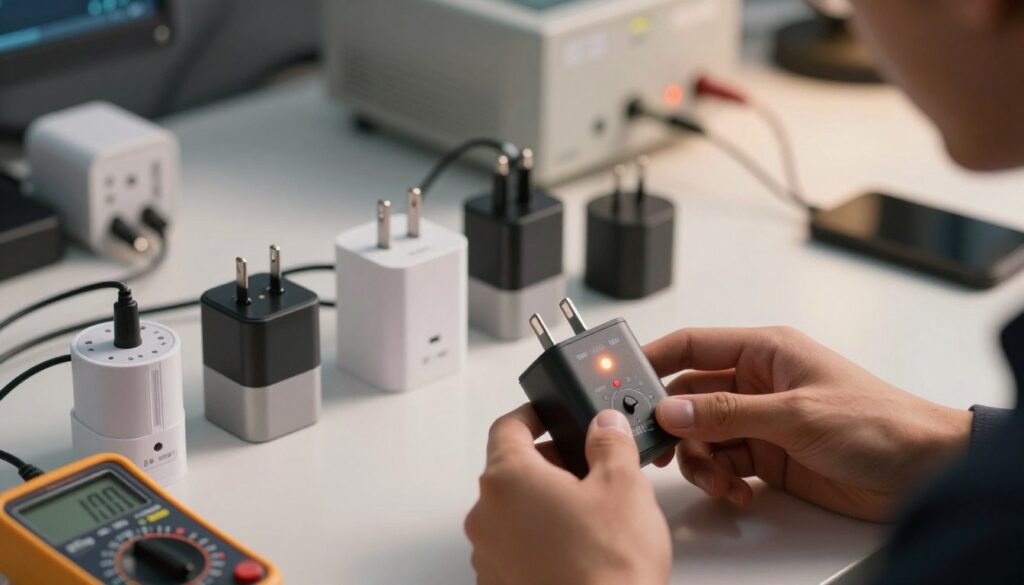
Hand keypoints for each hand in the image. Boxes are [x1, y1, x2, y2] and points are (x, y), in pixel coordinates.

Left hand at [465, 405, 670, 584]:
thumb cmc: (607, 567)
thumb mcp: (623, 486)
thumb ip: (610, 443)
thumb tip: (604, 426)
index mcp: (508, 479)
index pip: (507, 427)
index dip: (531, 415)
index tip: (547, 414)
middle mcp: (486, 515)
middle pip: (510, 471)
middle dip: (548, 464)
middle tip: (587, 468)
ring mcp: (488, 555)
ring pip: (512, 512)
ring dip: (542, 505)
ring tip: (587, 516)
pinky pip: (513, 548)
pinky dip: (537, 541)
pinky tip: (575, 550)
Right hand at [645, 327, 972, 521]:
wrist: (924, 471)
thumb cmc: (880, 421)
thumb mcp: (795, 412)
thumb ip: (727, 412)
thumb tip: (673, 409)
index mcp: (765, 351)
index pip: (693, 345)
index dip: (654, 358)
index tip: (620, 376)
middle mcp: (758, 384)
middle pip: (690, 397)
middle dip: (675, 424)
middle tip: (660, 445)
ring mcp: (761, 422)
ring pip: (703, 437)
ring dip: (702, 461)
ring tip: (718, 479)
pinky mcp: (769, 457)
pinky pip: (725, 465)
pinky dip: (723, 481)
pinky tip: (738, 490)